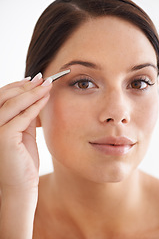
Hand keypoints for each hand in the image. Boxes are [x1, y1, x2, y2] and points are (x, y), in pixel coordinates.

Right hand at [0, 73, 51, 194]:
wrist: (21, 186)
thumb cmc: (23, 161)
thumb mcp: (24, 134)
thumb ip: (26, 117)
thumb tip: (35, 98)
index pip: (3, 97)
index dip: (18, 86)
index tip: (34, 79)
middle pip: (6, 96)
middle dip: (26, 86)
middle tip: (43, 79)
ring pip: (13, 104)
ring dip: (32, 92)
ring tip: (47, 85)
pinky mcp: (4, 138)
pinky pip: (22, 117)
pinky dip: (35, 106)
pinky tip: (45, 99)